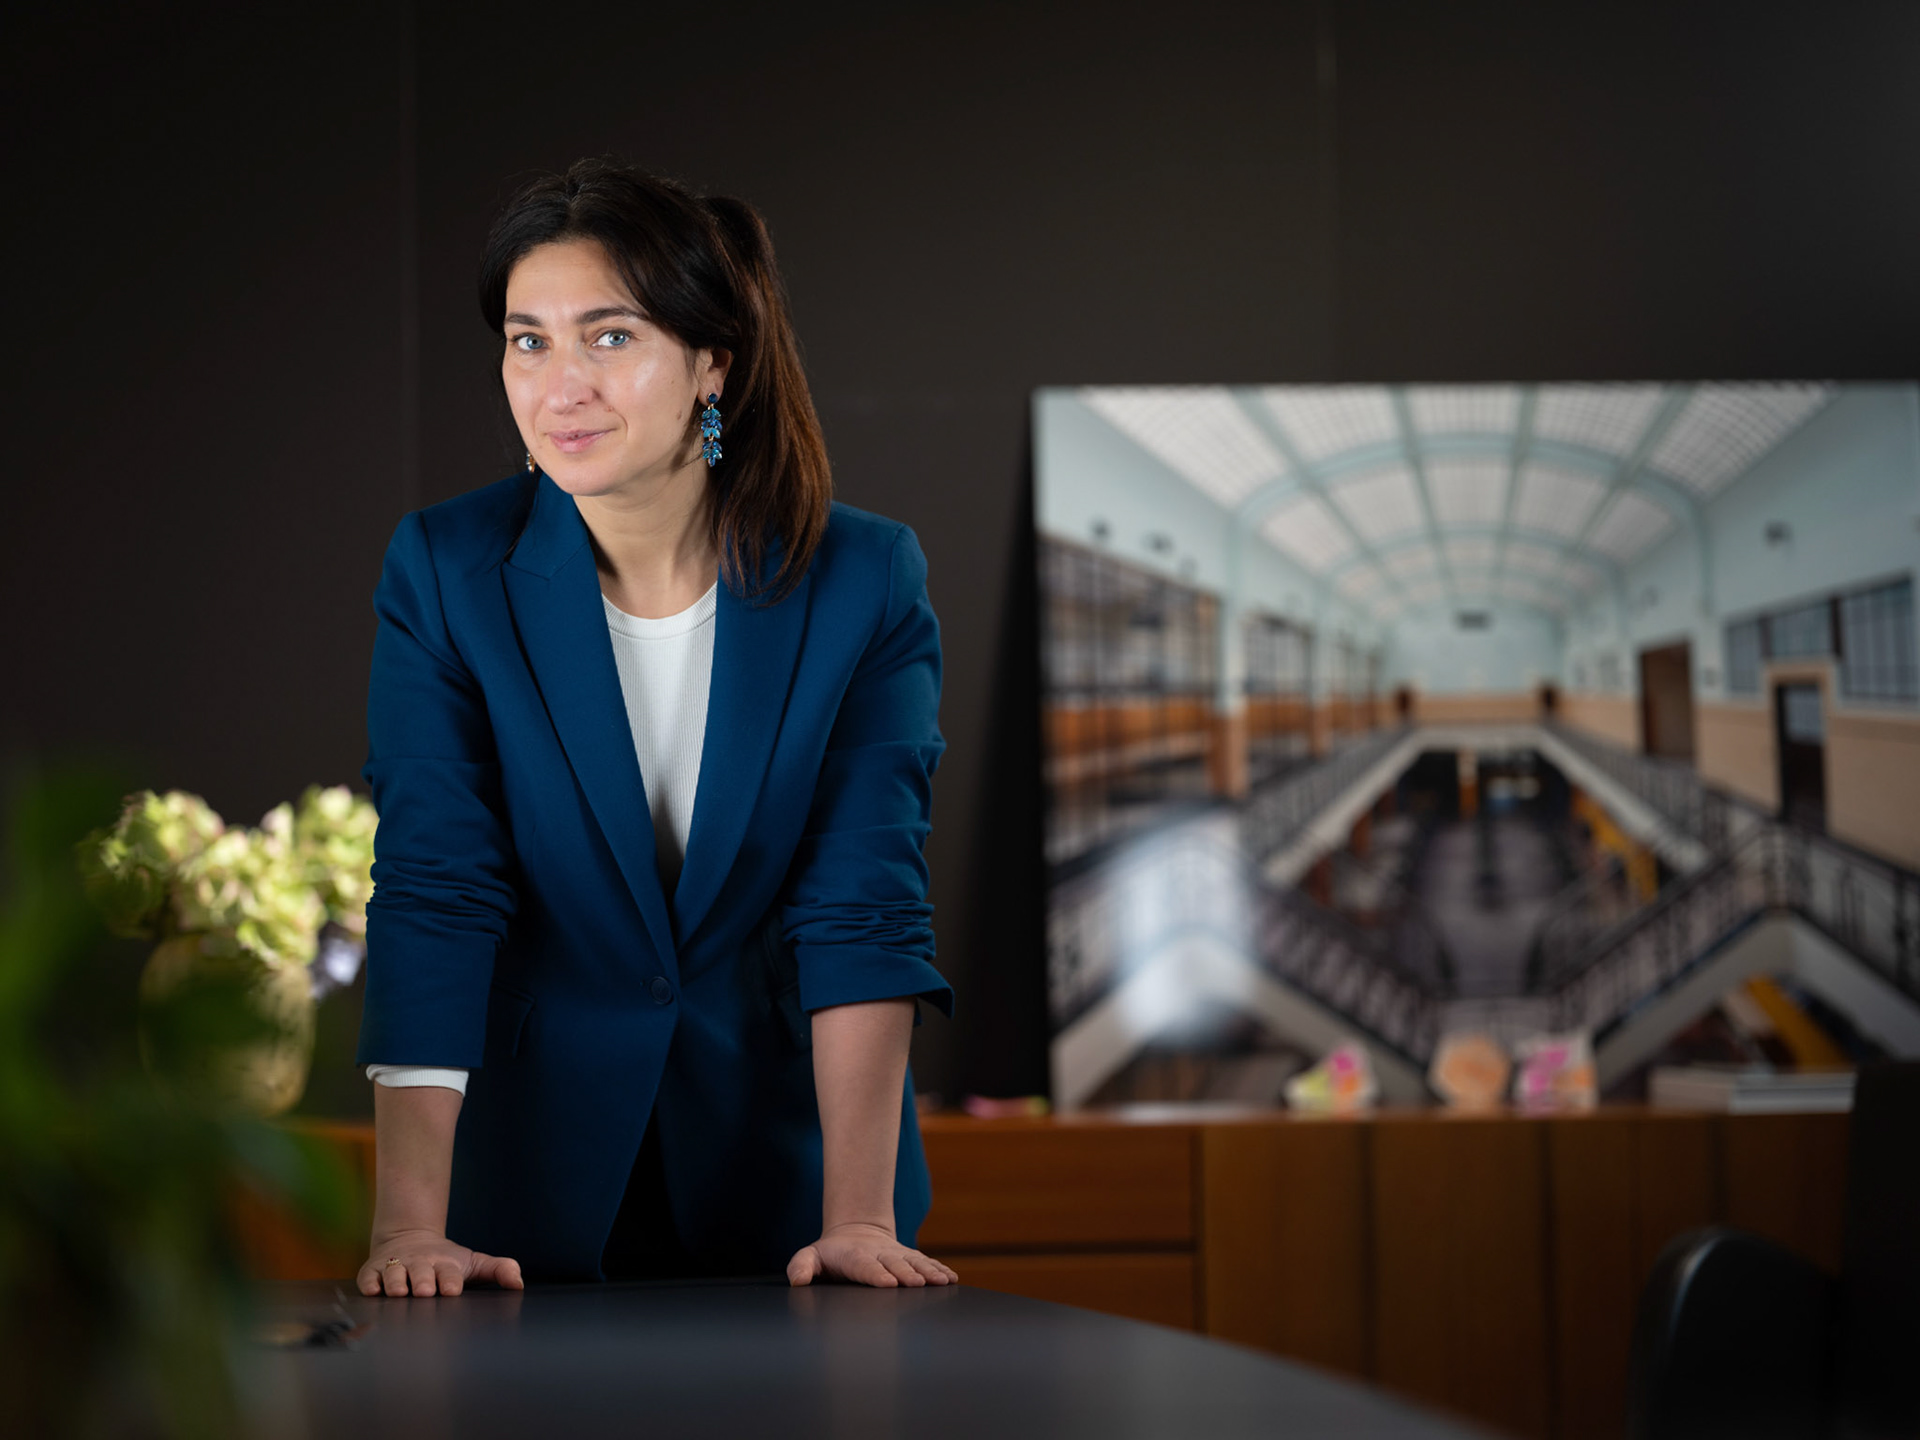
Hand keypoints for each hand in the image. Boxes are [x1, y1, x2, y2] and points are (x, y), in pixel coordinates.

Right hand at [356, 1226, 524, 1296]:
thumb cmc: (445, 1261)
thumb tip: (520, 1283)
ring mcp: (396, 1267)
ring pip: (394, 1275)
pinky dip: (370, 1284)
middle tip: (426, 1291)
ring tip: (399, 1293)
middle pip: (421, 1272)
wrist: (408, 1238)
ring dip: (396, 1283)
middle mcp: (419, 1264)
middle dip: (423, 1281)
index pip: (449, 1273)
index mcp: (444, 1264)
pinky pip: (369, 1278)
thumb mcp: (473, 1263)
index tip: (453, 1290)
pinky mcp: (374, 1271)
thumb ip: (498, 1270)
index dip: (450, 1280)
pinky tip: (372, 1291)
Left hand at [786, 1221, 958, 1287]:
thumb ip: (802, 1265)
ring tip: (942, 1282)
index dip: (877, 1274)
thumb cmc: (831, 1254)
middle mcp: (880, 1254)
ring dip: (929, 1272)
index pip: (865, 1266)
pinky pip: (926, 1262)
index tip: (889, 1283)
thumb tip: (797, 1280)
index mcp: (854, 1256)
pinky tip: (951, 1279)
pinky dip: (939, 1269)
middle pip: (894, 1264)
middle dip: (907, 1274)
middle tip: (918, 1284)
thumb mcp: (811, 1255)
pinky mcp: (910, 1257)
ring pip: (915, 1262)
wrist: (856, 1232)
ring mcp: (897, 1254)